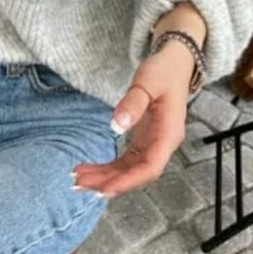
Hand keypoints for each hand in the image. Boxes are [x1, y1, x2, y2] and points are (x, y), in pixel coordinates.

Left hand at [71, 40, 193, 197]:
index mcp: (169, 134)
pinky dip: (109, 167)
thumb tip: (116, 124)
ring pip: (129, 169)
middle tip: (80, 184)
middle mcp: (163, 144)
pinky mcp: (144, 140)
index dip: (128, 180)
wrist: (174, 64)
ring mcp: (153, 143)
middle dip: (110, 182)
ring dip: (105, 176)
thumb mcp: (148, 82)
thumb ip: (133, 102)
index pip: (150, 166)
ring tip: (78, 179)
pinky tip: (90, 170)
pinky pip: (126, 160)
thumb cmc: (163, 72)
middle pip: (137, 172)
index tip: (104, 188)